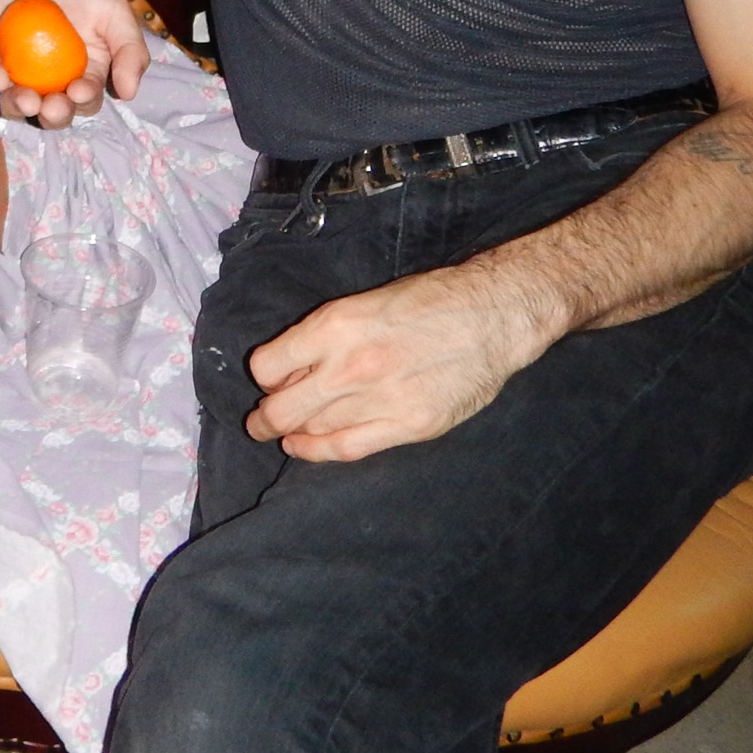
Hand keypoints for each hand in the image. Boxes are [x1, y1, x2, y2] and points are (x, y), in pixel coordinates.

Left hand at [0, 0, 144, 131]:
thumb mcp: (116, 14)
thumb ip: (129, 51)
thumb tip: (128, 93)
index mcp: (81, 75)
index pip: (83, 100)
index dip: (82, 102)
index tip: (80, 90)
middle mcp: (46, 79)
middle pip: (47, 110)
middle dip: (50, 116)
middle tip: (51, 106)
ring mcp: (14, 64)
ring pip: (11, 98)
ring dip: (16, 105)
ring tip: (24, 98)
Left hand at [243, 263, 567, 461]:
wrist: (492, 316)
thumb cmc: (430, 301)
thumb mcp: (365, 301)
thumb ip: (325, 335)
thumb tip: (291, 367)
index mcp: (335, 325)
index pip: (269, 366)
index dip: (265, 376)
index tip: (270, 380)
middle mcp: (350, 365)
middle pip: (282, 407)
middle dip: (264, 417)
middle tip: (260, 421)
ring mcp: (379, 399)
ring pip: (311, 429)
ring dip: (291, 433)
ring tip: (284, 433)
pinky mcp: (408, 425)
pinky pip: (346, 448)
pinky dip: (316, 451)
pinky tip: (303, 447)